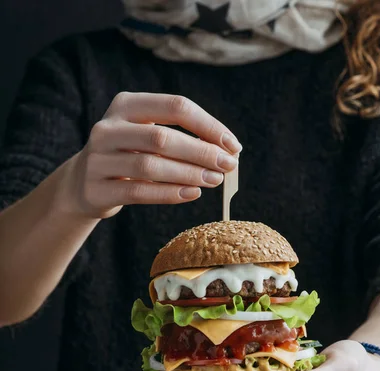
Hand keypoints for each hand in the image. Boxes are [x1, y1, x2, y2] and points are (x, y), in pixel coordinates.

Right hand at [56, 92, 240, 218]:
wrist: (83, 184)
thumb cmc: (128, 157)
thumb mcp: (146, 136)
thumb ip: (180, 139)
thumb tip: (227, 152)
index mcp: (125, 104)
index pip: (175, 107)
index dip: (208, 125)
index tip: (233, 145)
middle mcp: (107, 128)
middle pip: (162, 137)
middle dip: (201, 152)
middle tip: (228, 166)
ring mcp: (98, 159)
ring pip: (151, 166)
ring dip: (188, 174)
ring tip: (214, 180)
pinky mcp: (96, 189)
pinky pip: (139, 191)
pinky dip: (169, 193)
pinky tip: (192, 193)